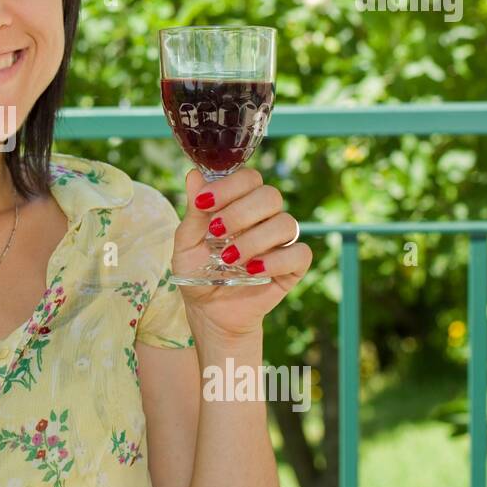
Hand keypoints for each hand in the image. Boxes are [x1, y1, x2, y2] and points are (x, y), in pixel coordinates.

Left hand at [170, 167, 311, 339]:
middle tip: (217, 233)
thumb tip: (194, 175)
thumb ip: (194, 212)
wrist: (209, 311)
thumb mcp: (187, 242)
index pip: (248, 178)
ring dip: (253, 240)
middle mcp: (265, 217)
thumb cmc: (198, 272)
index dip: (229, 186)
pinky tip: (252, 271)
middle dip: (240, 213)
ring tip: (229, 260)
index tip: (203, 203)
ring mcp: (281, 241)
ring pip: (285, 223)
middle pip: (270, 195)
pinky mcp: (293, 266)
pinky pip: (300, 253)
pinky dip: (276, 261)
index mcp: (240, 204)